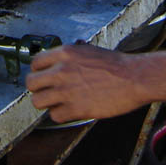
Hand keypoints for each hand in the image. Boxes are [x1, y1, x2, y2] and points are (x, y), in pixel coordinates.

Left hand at [26, 43, 144, 122]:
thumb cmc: (115, 64)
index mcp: (65, 53)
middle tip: (47, 91)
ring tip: (57, 102)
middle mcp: (61, 71)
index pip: (35, 63)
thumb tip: (63, 56)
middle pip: (31, 83)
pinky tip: (70, 110)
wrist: (133, 78)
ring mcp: (67, 90)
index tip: (43, 76)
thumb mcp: (89, 50)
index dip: (38, 71)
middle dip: (38, 88)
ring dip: (46, 103)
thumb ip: (72, 54)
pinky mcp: (75, 108)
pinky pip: (54, 116)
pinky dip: (60, 115)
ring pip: (37, 101)